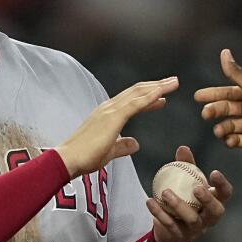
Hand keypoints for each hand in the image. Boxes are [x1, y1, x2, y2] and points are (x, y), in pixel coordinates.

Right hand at [58, 77, 178, 177]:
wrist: (68, 159)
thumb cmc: (84, 157)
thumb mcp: (109, 151)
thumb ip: (122, 146)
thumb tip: (135, 144)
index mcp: (107, 114)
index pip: (131, 101)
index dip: (148, 97)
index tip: (162, 96)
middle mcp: (108, 108)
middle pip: (136, 92)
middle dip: (156, 85)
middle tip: (173, 81)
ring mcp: (110, 111)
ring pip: (138, 93)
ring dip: (157, 86)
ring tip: (173, 82)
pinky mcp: (113, 117)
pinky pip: (135, 104)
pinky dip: (150, 96)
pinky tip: (162, 93)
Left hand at [148, 145, 233, 241]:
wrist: (169, 226)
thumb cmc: (184, 199)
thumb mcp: (186, 182)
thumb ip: (187, 166)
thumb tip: (183, 148)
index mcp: (215, 202)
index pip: (225, 194)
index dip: (222, 184)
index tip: (213, 172)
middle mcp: (210, 218)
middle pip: (215, 211)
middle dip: (208, 199)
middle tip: (197, 188)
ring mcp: (196, 230)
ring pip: (192, 219)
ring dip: (179, 205)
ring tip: (166, 193)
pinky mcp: (180, 236)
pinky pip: (170, 225)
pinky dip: (159, 213)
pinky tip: (150, 201)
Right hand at [195, 49, 241, 164]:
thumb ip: (236, 73)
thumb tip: (224, 52)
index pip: (229, 91)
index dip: (213, 93)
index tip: (197, 96)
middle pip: (227, 108)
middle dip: (215, 111)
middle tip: (205, 114)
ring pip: (230, 125)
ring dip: (222, 128)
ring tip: (219, 132)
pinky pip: (236, 140)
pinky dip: (230, 140)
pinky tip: (230, 140)